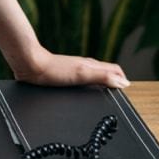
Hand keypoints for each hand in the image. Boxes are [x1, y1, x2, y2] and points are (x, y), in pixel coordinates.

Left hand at [12, 47, 129, 88]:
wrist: (31, 67)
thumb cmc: (54, 70)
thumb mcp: (82, 74)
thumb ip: (103, 77)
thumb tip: (123, 82)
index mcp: (92, 65)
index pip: (115, 70)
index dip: (123, 80)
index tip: (127, 90)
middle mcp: (85, 66)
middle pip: (107, 72)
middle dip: (116, 81)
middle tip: (120, 93)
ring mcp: (75, 71)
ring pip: (95, 76)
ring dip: (103, 83)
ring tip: (106, 93)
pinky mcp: (65, 76)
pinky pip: (83, 81)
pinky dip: (89, 87)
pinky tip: (84, 93)